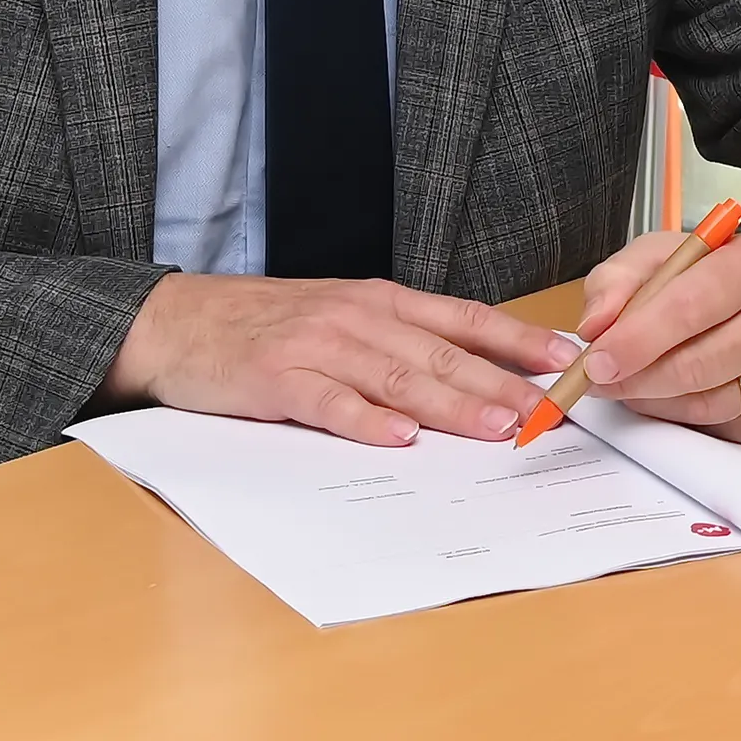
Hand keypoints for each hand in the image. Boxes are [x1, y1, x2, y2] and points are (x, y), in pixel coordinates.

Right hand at [102, 275, 570, 446]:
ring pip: (397, 377)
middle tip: (546, 411)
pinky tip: (399, 438)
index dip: (517, 340)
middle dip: (500, 384)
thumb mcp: (344, 319)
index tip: (565, 362)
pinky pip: (327, 401)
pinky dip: (365, 420)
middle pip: (441, 353)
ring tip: (496, 427)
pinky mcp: (275, 378)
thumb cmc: (267, 326)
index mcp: (381, 303)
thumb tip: (474, 376)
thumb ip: (401, 342)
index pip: (464, 320)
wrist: (176, 321)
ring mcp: (316, 346)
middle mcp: (357, 318)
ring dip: (451, 404)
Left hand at [567, 230, 740, 445]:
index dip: (636, 341)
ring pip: (709, 406)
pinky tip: (678, 398)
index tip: (595, 363)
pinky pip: (728, 431)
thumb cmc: (716, 277)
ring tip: (635, 386)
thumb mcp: (663, 256)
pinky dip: (691, 422)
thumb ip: (618, 281)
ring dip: (657, 404)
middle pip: (698, 366)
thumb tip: (593, 327)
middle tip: (600, 382)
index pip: (689, 307)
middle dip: (636, 381)